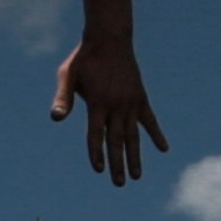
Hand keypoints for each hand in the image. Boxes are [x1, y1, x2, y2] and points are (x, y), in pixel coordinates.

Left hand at [51, 37, 168, 185]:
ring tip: (137, 176)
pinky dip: (156, 134)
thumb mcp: (68, 75)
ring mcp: (131, 102)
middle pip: (116, 140)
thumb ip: (63, 98)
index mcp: (98, 103)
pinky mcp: (140, 97)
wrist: (109, 37)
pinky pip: (150, 120)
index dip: (97, 153)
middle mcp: (116, 105)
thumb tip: (56, 118)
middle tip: (119, 184)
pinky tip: (164, 149)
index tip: (99, 170)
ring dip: (135, 156)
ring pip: (134, 135)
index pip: (96, 135)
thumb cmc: (85, 58)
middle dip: (117, 163)